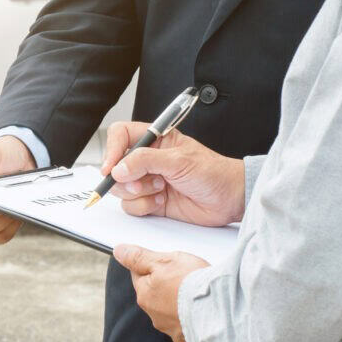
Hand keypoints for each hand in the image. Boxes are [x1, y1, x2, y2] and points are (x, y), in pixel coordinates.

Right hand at [102, 122, 245, 225]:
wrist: (229, 200)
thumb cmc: (214, 173)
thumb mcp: (179, 161)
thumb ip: (145, 161)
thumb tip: (118, 168)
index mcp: (155, 140)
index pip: (120, 135)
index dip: (112, 149)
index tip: (111, 167)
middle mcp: (147, 159)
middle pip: (115, 166)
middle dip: (126, 178)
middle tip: (143, 182)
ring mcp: (146, 181)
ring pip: (120, 189)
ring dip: (138, 193)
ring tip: (160, 190)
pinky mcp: (149, 201)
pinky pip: (130, 206)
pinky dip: (144, 206)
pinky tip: (161, 202)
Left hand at [113, 244, 208, 341]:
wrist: (222, 312)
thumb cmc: (194, 284)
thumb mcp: (165, 261)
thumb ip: (139, 257)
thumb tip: (119, 252)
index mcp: (145, 294)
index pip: (139, 275)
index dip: (153, 265)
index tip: (167, 263)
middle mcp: (154, 315)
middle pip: (155, 294)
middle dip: (167, 284)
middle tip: (187, 276)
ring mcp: (171, 329)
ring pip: (171, 310)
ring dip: (180, 303)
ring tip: (198, 293)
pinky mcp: (188, 340)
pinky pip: (187, 325)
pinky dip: (193, 318)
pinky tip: (204, 310)